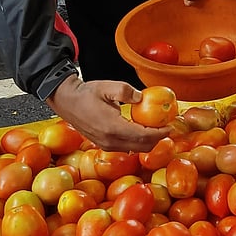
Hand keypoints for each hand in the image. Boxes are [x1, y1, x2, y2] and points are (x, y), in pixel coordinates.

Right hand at [46, 76, 169, 151]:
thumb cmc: (86, 93)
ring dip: (147, 142)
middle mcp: (109, 140)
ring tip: (156, 130)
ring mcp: (105, 144)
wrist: (66, 100)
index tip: (170, 127)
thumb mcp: (108, 86)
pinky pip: (125, 148)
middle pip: (141, 146)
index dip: (159, 133)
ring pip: (134, 149)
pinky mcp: (102, 144)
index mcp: (112, 127)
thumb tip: (142, 98)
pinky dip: (137, 143)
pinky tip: (141, 132)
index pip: (143, 136)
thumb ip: (128, 92)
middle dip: (157, 139)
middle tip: (166, 129)